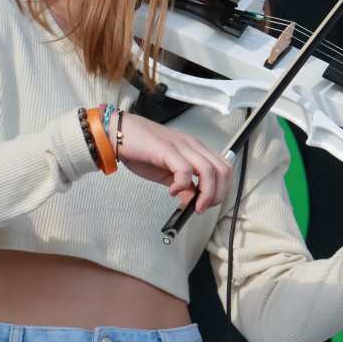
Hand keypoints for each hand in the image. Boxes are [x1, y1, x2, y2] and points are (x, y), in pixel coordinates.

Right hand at [107, 112, 232, 213]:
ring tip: (192, 204)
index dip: (222, 189)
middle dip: (217, 194)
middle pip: (222, 170)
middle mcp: (192, 146)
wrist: (118, 134)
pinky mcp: (166, 149)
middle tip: (202, 207)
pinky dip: (182, 185)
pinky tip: (171, 191)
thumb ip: (183, 185)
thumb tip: (194, 200)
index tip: (209, 203)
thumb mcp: (167, 172)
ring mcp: (180, 146)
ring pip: (209, 170)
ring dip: (205, 193)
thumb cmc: (140, 149)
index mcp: (195, 149)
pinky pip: (185, 170)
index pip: (224, 168)